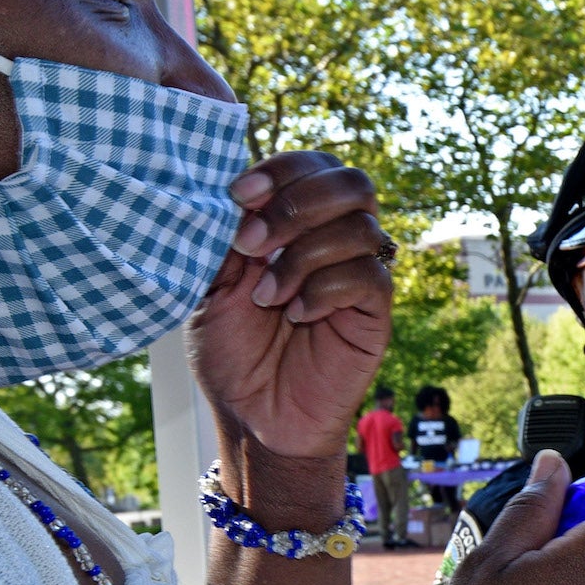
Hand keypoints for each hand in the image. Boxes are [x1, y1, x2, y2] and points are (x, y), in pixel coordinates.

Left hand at [189, 153, 393, 459]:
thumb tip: (238, 196)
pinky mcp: (375, 313)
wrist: (255, 417)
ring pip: (360, 227)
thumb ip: (226, 238)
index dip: (282, 169)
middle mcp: (333, 240)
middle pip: (351, 182)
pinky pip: (367, 277)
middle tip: (253, 243)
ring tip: (268, 297)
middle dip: (297, 203)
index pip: (311, 166)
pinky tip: (297, 315)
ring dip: (304, 256)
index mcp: (295, 223)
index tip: (240, 195)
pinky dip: (325, 289)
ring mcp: (358, 274)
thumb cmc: (232, 353)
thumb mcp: (210, 287)